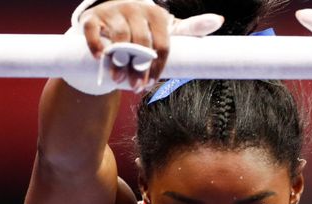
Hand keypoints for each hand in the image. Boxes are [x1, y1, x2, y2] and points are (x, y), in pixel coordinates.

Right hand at [77, 0, 223, 90]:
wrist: (110, 21)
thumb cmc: (144, 30)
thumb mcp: (166, 29)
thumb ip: (190, 28)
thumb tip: (219, 19)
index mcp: (157, 13)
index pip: (162, 43)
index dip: (157, 66)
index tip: (152, 83)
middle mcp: (135, 8)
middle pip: (141, 42)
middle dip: (139, 67)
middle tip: (136, 86)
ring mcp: (113, 11)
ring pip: (119, 38)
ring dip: (118, 62)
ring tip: (119, 80)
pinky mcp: (92, 18)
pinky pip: (94, 32)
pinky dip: (97, 47)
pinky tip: (100, 60)